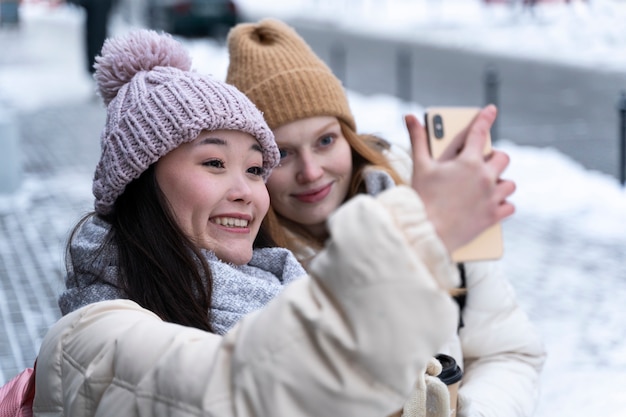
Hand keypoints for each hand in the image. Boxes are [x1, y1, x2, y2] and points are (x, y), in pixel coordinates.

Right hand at [405, 105, 514, 251]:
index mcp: (468, 162)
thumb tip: (409, 117)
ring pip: (509, 184)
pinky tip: (494, 205)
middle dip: (495, 158)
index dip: (485, 118)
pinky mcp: (493, 216)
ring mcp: (491, 197)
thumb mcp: (420, 166)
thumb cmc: (422, 198)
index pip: (479, 133)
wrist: (427, 231)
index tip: (491, 110)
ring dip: (501, 183)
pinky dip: (503, 205)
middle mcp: (485, 177)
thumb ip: (418, 139)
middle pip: (503, 159)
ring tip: (488, 186)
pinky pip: (509, 207)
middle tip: (485, 162)